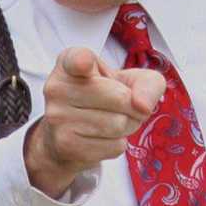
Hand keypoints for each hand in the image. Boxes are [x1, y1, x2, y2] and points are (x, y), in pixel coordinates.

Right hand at [24, 47, 165, 197]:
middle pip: (120, 98)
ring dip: (127, 126)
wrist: (72, 132)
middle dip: (132, 106)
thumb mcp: (129, 79)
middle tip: (121, 105)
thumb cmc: (105, 97)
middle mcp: (57, 86)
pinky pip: (113, 146)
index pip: (77, 59)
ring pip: (118, 124)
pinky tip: (102, 137)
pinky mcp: (65, 144)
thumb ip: (148, 83)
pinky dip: (117, 144)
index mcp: (70, 61)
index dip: (83, 61)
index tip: (85, 64)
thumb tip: (142, 106)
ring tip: (112, 120)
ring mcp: (57, 117)